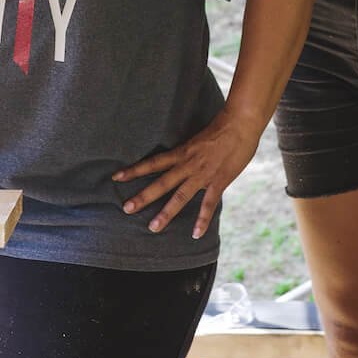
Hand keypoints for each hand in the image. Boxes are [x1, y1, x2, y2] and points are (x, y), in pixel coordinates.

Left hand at [111, 108, 260, 238]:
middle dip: (143, 196)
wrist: (240, 123)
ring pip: (180, 196)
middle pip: (161, 183)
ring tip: (153, 228)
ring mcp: (203, 174)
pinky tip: (196, 234)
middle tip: (126, 209)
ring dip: (166, 213)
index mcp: (182, 152)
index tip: (117, 177)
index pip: (153, 162)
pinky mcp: (219, 181)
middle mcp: (188, 164)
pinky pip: (208, 204)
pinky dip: (202, 220)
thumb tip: (182, 159)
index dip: (134, 170)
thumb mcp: (198, 138)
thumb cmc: (222, 126)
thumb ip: (189, 151)